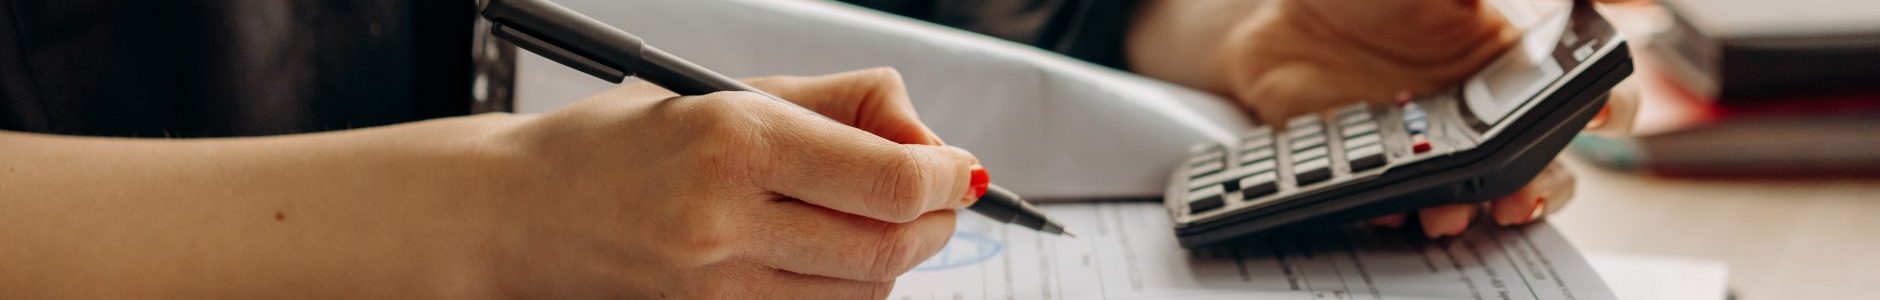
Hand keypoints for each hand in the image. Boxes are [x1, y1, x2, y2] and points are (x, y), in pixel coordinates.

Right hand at [485, 68, 973, 297]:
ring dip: (896, 257)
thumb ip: (842, 104)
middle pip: (890, 246)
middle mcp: (727, 221)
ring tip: (877, 219)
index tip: (959, 168)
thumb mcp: (732, 92)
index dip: (946, 177)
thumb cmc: (623, 143)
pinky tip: (831, 255)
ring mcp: (717, 287)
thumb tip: (928, 138)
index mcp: (736, 142)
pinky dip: (849, 289)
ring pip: (864, 291)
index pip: (891, 181)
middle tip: (938, 195)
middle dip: (935, 220)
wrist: (519, 213)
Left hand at [1128, 0, 1641, 236]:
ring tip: (1451, 211)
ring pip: (1480, 194)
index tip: (1597, 117)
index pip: (1587, 88)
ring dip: (1475, 209)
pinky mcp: (1383, 167)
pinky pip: (1405, 203)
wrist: (1274, 20)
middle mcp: (1482, 108)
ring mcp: (1434, 142)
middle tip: (1520, 195)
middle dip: (1542, 187)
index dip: (1607, 104)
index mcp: (1511, 58)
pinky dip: (1401, 210)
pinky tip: (1392, 206)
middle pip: (1544, 163)